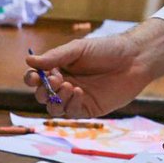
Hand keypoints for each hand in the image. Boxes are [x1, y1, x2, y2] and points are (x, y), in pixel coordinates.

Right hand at [23, 19, 163, 116]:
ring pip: (54, 108)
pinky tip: (79, 92)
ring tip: (71, 86)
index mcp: (60, 68)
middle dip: (44, 91)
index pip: (37, 78)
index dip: (32, 79)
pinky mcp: (89, 109)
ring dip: (57, 99)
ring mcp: (77, 98)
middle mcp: (65, 84)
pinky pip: (72, 112)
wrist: (134, 59)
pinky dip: (71, 104)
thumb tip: (28, 59)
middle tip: (57, 81)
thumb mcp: (78, 49)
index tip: (34, 77)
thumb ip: (55, 57)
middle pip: (42, 95)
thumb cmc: (107, 50)